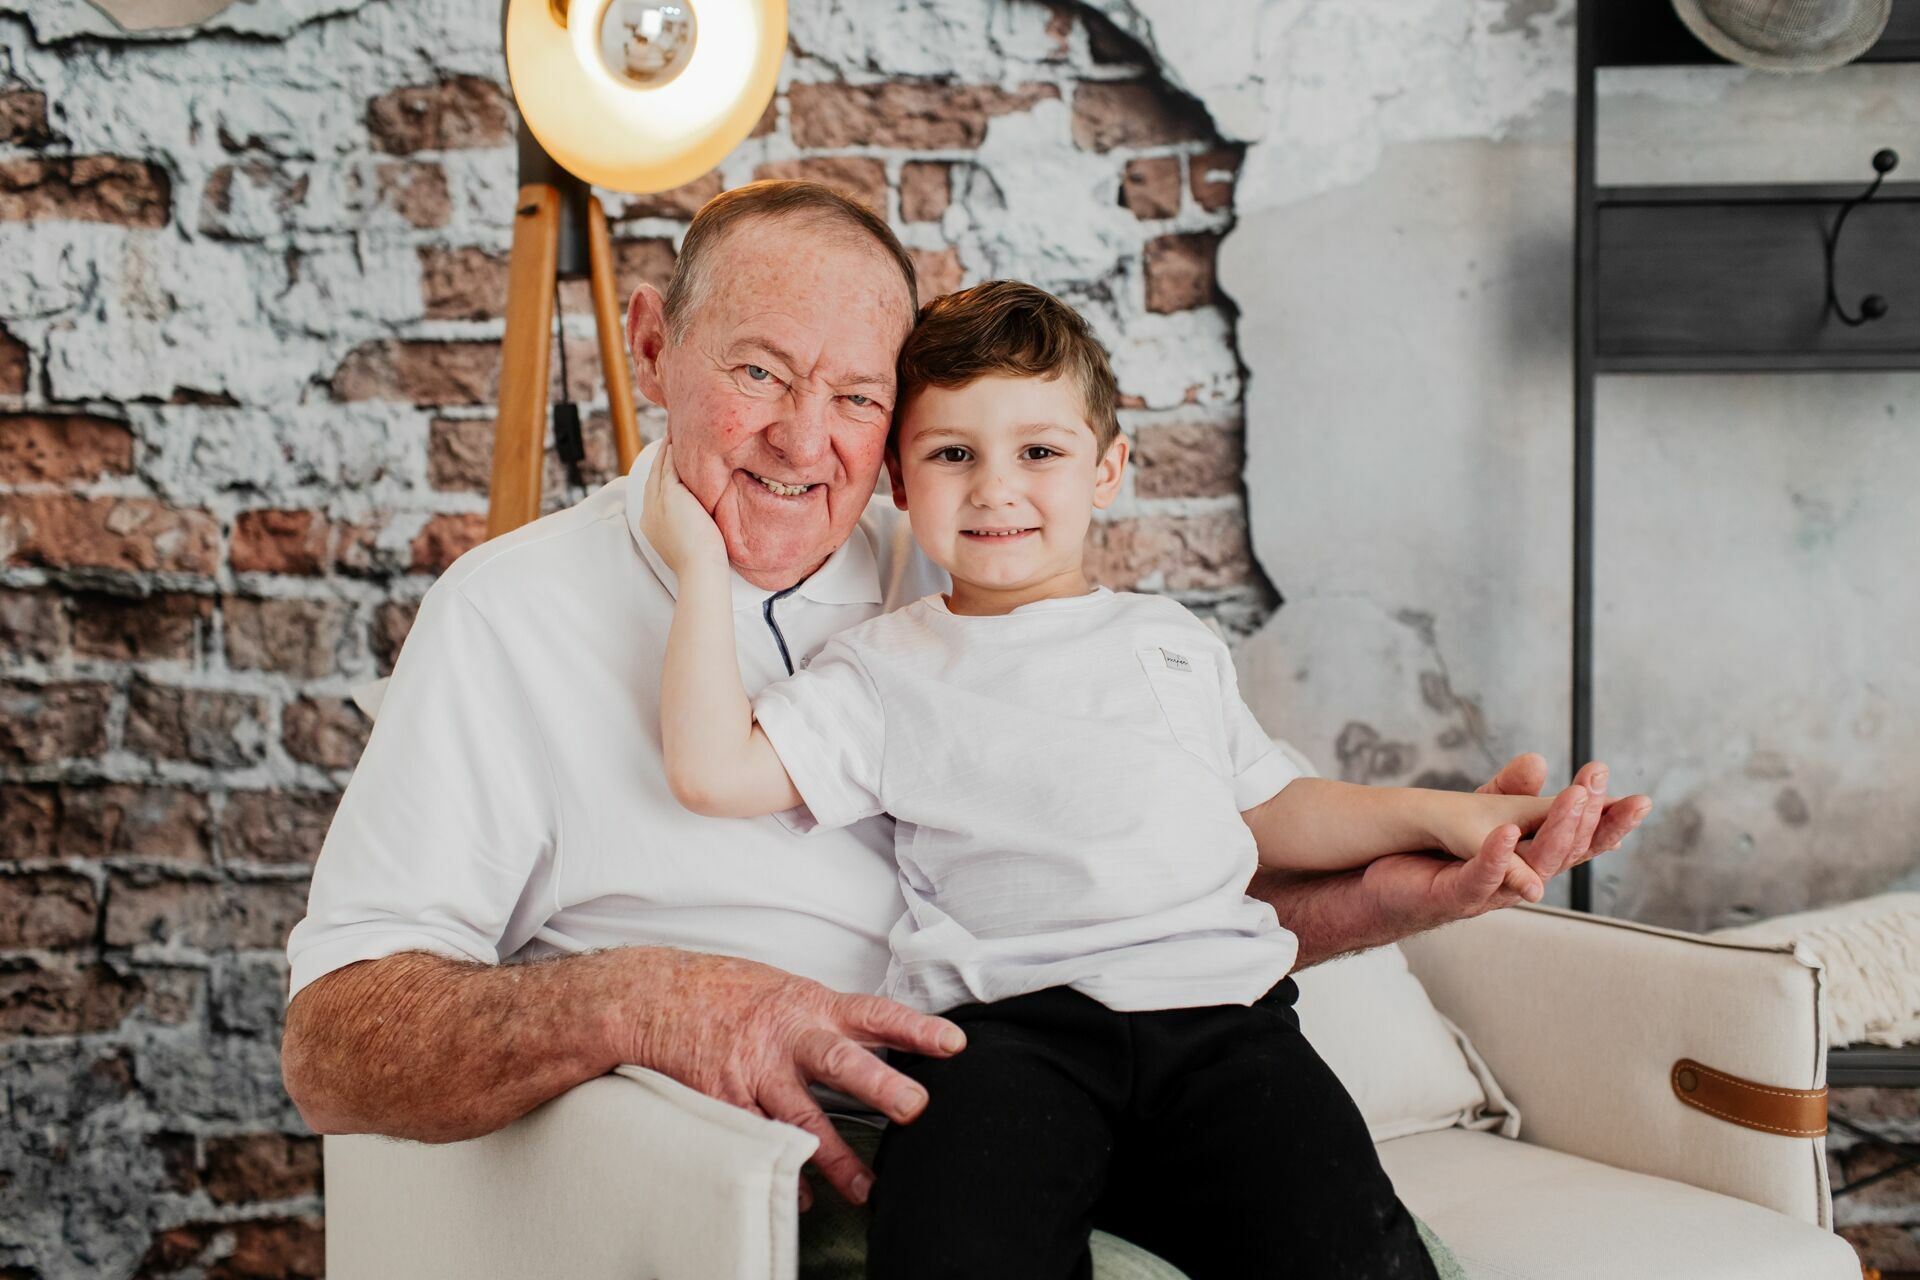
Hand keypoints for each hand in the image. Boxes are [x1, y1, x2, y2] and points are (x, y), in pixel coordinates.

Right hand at [605, 948, 964, 1208]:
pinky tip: (802, 1194)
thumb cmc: (725, 991)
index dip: (915, 1028)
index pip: (874, 1014)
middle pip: (841, 1061)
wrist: (652, 994)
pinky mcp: (722, 1096)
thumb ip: (827, 1019)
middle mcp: (787, 1036)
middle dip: (881, 1084)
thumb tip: (878, 1041)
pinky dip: (782, 1170)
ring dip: (836, 1157)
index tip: (953, 1044)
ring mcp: (754, 1069)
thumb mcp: (785, 991)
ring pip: (801, 1116)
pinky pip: (758, 1140)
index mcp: (810, 1005)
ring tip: (865, 1189)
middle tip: (915, 1106)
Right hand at [640, 440, 728, 579]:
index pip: (655, 492)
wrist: (701, 568)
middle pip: (653, 475)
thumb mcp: (690, 540)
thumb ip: (689, 525)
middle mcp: (650, 511)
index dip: (661, 474)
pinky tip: (679, 439)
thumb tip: (702, 519)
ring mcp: (657, 502)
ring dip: (667, 449)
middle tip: (669, 438)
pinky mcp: (670, 494)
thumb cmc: (704, 563)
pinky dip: (674, 451)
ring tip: (675, 431)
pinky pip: (670, 466)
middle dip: (661, 457)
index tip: (669, 460)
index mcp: (652, 524)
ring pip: (660, 468)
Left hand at [1359, 756, 1650, 931]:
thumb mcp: (1477, 815)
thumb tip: (1538, 761)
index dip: (1609, 822)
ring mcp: (1491, 890)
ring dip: (1556, 830)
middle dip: (1593, 821)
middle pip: (1568, 852)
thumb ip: (1508, 792)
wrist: (1384, 885)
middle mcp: (1521, 878)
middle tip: (1606, 788)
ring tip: (1573, 796)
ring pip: (1536, 866)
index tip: (1637, 798)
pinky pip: (1482, 877)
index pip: (1581, 839)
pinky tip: (1505, 831)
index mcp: (1531, 857)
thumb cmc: (1436, 855)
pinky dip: (1497, 856)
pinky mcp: (1456, 896)